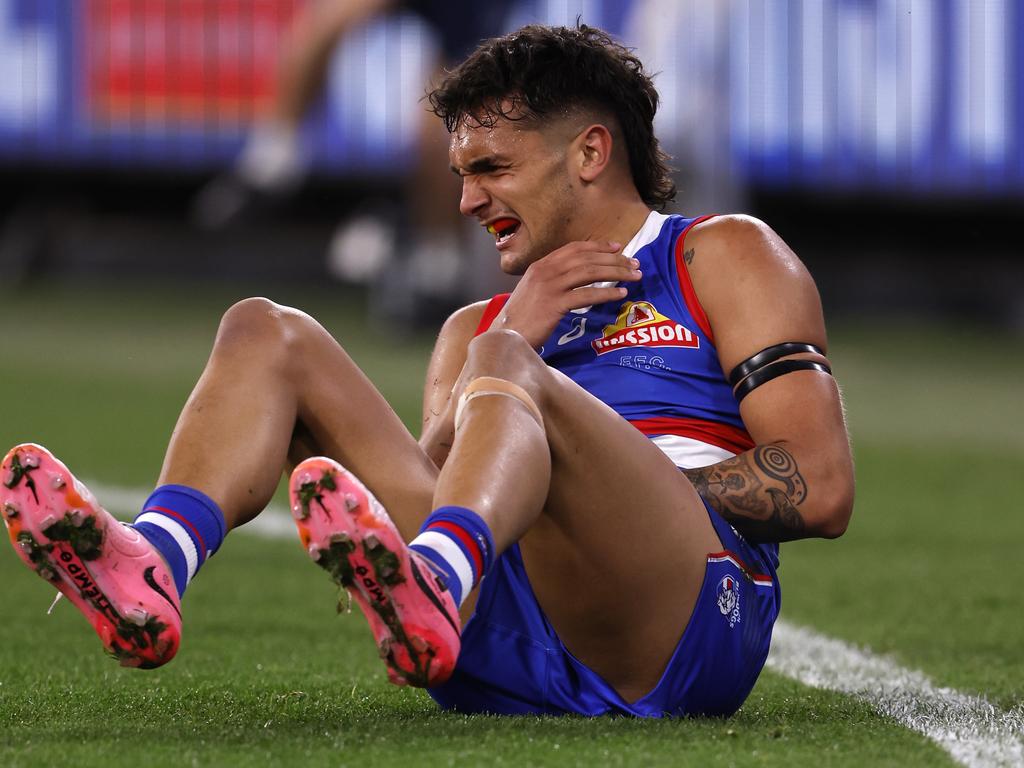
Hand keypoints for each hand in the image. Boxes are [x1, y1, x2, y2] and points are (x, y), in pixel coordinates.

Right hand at [493, 241, 641, 347]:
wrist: (505, 336)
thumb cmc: (520, 319)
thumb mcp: (533, 291)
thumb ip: (552, 281)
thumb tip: (576, 279)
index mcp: (540, 265)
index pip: (574, 248)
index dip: (598, 246)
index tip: (617, 247)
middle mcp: (545, 271)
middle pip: (586, 258)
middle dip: (614, 259)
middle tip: (634, 263)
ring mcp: (550, 286)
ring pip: (589, 272)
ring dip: (616, 272)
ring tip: (634, 276)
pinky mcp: (555, 304)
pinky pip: (587, 295)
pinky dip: (607, 293)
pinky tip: (621, 294)